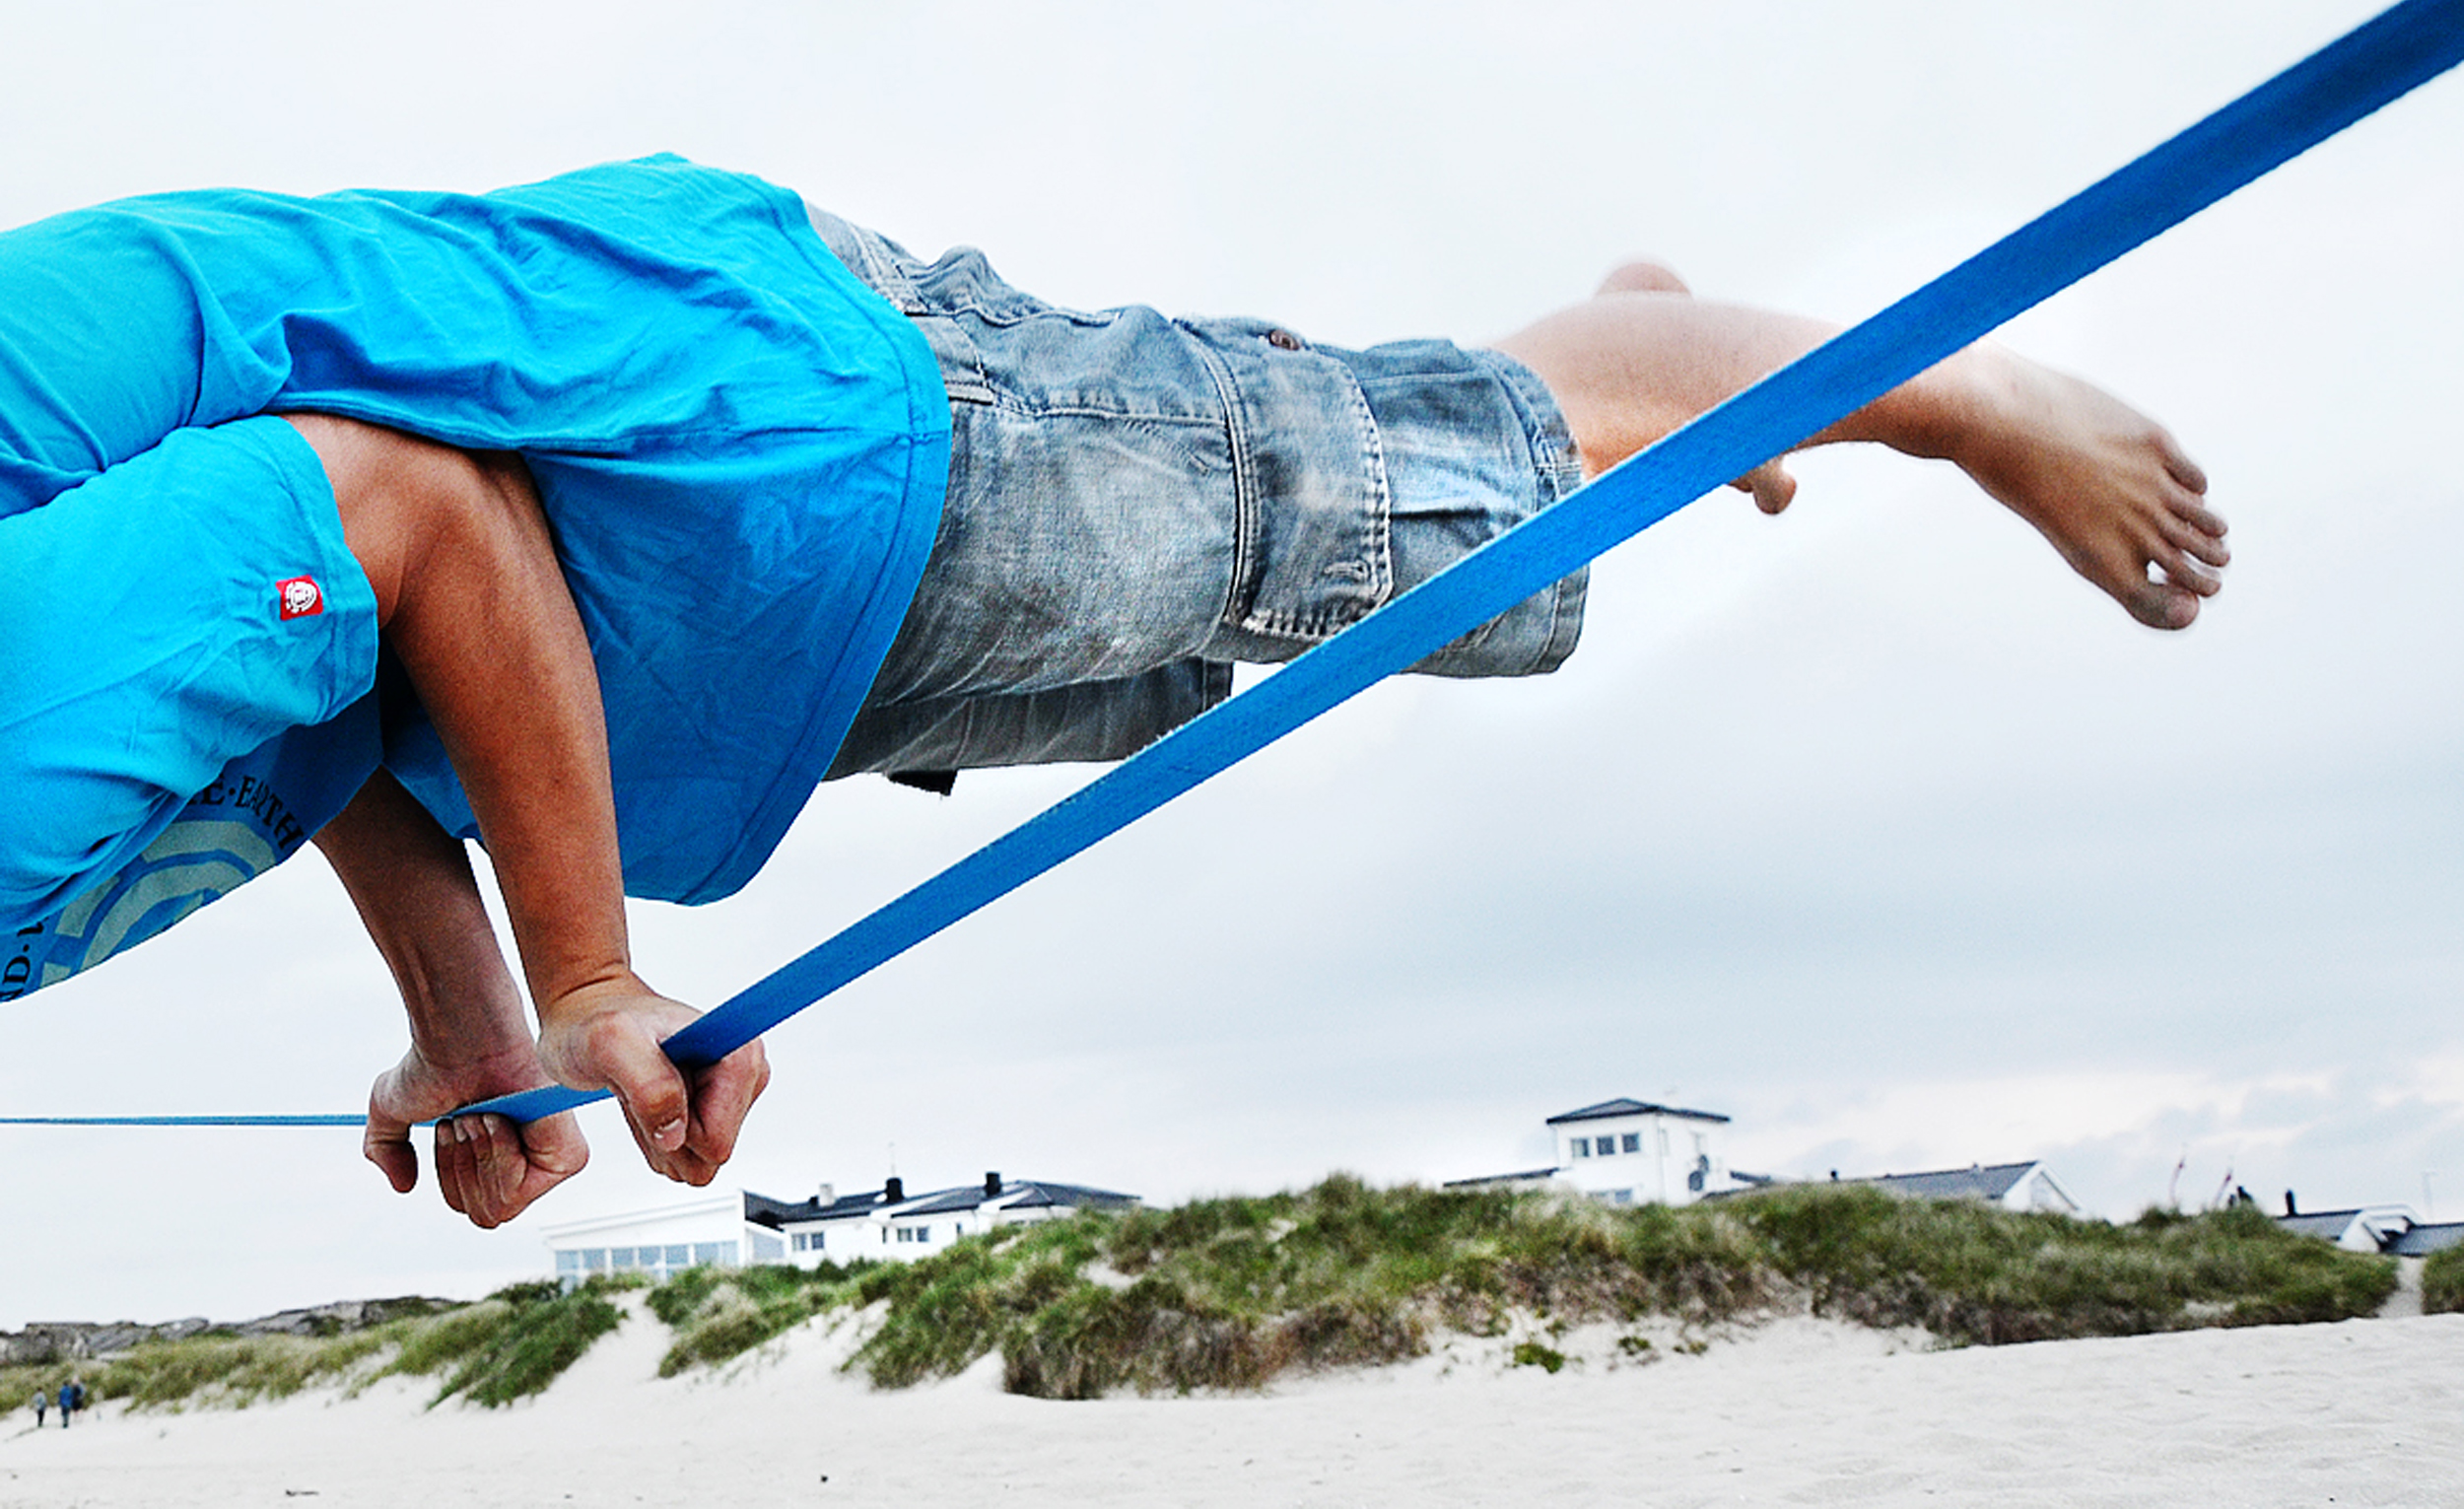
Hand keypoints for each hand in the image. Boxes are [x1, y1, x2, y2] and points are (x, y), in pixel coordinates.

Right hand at [365, 1040, 589, 1227]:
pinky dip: (497, 1157)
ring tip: (485, 1113)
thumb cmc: (435, 1063)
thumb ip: (388, 1149)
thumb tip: (405, 1186)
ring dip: (478, 1157)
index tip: (451, 1124)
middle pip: (486, 1215)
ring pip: (500, 1207)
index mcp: (498, 1157)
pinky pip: (517, 1192)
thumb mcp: (393, 1107)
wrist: (464, 1038)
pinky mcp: (568, 1157)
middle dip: (463, 1168)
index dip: (449, 1172)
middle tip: (467, 1118)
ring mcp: (553, 1162)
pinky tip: (499, 1119)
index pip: (470, 1207)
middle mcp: (530, 1163)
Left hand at [534, 975, 769, 1184]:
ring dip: (659, 1134)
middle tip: (640, 1091)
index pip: (718, 1137)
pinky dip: (658, 1134)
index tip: (655, 1089)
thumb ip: (650, 1086)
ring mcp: (731, 1093)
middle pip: (712, 1152)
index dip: (677, 1127)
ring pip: (700, 1161)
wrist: (592, 1017)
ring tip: (641, 1093)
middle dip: (668, 1133)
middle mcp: (746, 1071)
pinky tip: (646, 1101)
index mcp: (739, 1052)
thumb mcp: (613, 1043)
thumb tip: (675, 1135)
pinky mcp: (714, 1109)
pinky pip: (689, 1156)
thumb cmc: (603, 1023)